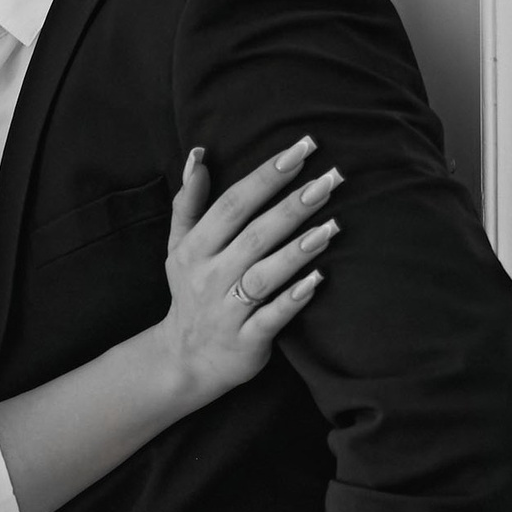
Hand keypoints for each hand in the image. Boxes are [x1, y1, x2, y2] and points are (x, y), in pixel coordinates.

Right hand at [158, 137, 339, 405]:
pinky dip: (293, 299)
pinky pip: (272, 317)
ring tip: (331, 225)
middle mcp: (210, 276)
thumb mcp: (180, 247)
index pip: (233, 204)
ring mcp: (227, 310)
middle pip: (254, 235)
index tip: (299, 150)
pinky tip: (318, 280)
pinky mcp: (246, 340)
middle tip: (330, 180)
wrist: (185, 360)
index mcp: (196, 248)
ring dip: (297, 250)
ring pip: (264, 275)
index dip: (266, 176)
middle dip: (292, 205)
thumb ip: (189, 202)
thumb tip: (199, 155)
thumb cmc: (191, 293)